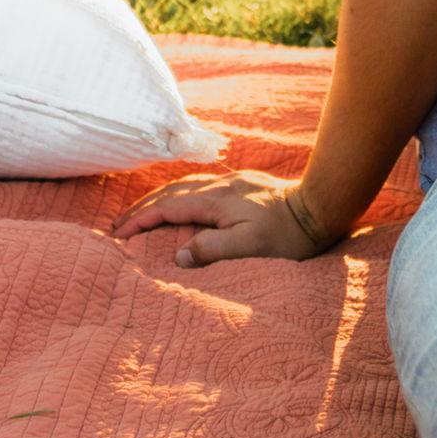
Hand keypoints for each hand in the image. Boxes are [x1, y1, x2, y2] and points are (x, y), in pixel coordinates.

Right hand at [111, 170, 333, 266]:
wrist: (318, 208)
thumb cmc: (286, 235)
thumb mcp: (249, 247)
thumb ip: (212, 248)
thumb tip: (178, 254)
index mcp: (216, 201)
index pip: (168, 207)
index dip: (141, 220)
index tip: (118, 234)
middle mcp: (221, 186)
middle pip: (172, 191)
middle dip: (143, 207)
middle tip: (119, 225)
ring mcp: (232, 183)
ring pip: (186, 185)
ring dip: (160, 199)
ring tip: (143, 214)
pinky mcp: (243, 185)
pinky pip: (200, 187)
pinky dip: (181, 195)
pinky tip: (183, 203)